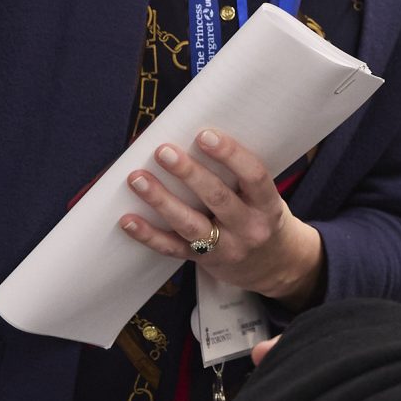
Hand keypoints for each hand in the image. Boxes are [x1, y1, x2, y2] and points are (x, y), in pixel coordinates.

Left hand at [119, 128, 324, 303]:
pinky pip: (173, 248)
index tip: (204, 134)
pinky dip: (148, 235)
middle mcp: (250, 228)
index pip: (253, 176)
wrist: (273, 265)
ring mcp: (227, 248)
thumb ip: (237, 175)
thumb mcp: (262, 196)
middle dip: (188, 173)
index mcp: (267, 204)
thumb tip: (192, 138)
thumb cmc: (259, 215)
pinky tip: (128, 219)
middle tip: (163, 151)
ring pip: (190, 224)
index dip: (230, 154)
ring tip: (137, 178)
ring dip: (161, 200)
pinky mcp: (204, 261)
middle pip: (217, 199)